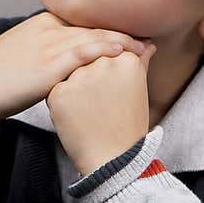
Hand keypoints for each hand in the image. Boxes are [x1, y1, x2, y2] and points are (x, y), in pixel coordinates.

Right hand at [0, 11, 147, 126]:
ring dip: (124, 40)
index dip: (109, 27)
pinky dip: (107, 48)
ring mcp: (49, 44)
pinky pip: (85, 52)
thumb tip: (63, 63)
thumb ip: (44, 52)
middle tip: (148, 38)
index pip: (83, 22)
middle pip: (93, 26)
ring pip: (94, 36)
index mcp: (41, 24)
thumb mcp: (21, 55)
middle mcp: (48, 28)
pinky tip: (125, 51)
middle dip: (123, 31)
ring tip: (147, 46)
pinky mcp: (49, 63)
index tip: (131, 34)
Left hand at [46, 43, 156, 175]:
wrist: (112, 159)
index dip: (107, 73)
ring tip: (90, 111)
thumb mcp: (139, 89)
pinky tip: (76, 116)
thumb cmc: (127, 124)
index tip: (112, 91)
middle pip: (88, 60)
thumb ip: (140, 61)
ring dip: (75, 88)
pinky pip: (56, 89)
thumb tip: (147, 43)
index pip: (108, 51)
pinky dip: (62, 102)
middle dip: (90, 78)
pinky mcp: (59, 92)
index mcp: (126, 60)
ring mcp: (79, 77)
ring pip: (70, 73)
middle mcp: (103, 63)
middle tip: (100, 104)